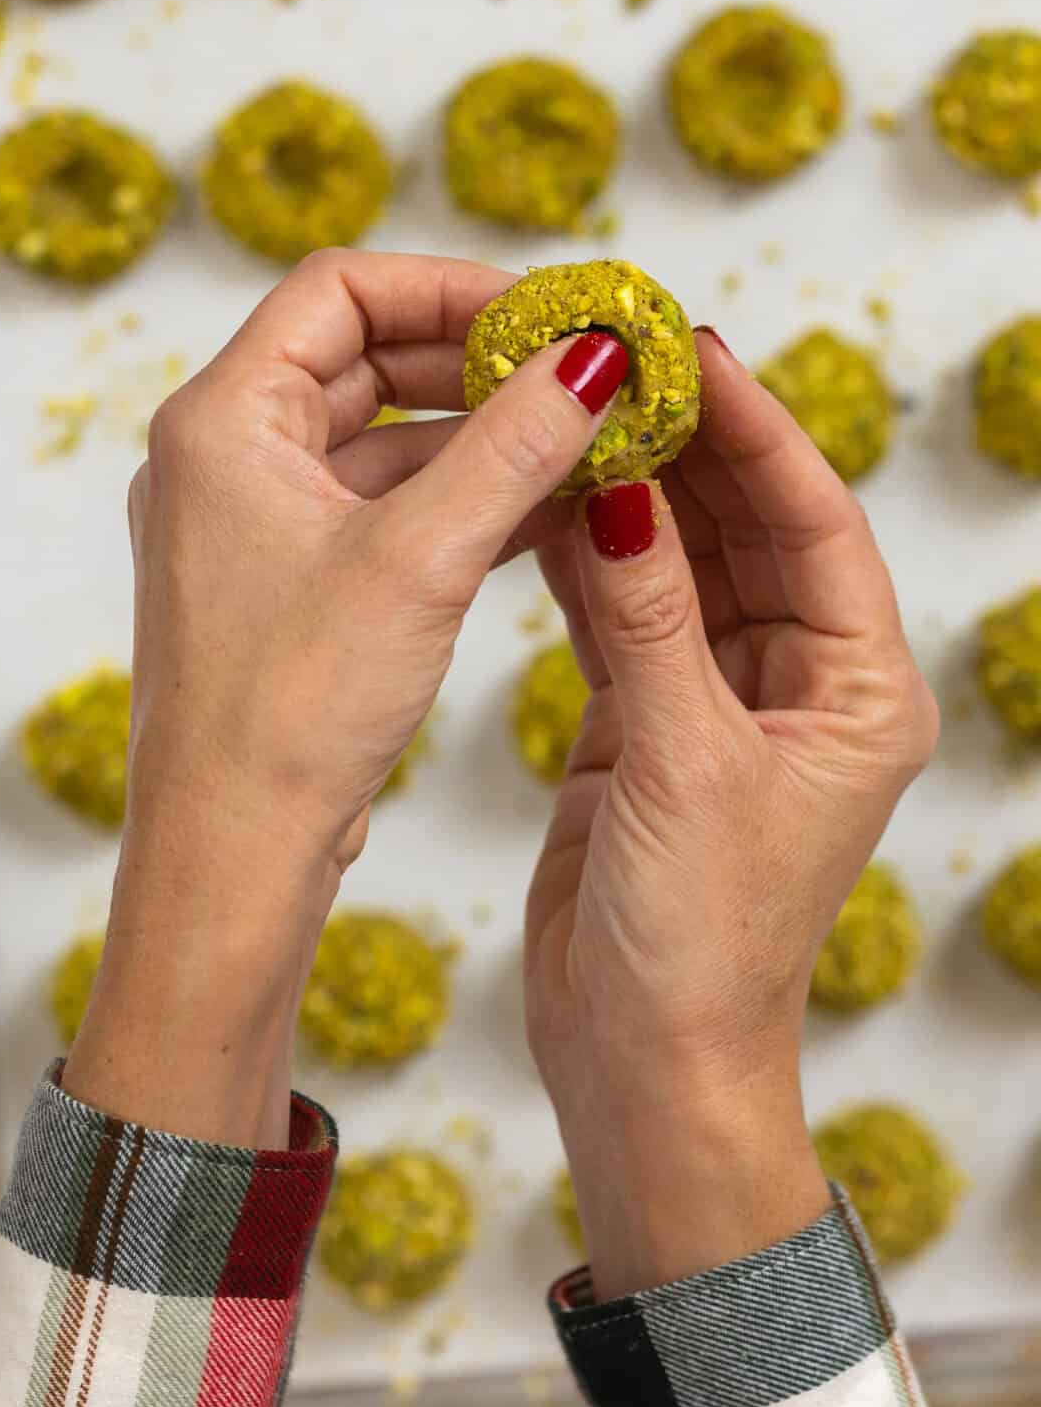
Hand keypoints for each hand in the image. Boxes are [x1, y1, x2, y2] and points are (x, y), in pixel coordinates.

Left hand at [63, 250, 629, 1146]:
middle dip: (476, 362)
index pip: (338, 291)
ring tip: (580, 444)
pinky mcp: (285, 591)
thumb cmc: (292, 711)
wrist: (232, 857)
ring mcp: (250, 529)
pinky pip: (379, 514)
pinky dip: (455, 505)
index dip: (450, 285)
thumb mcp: (422, 559)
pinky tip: (542, 515)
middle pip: (361, 360)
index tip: (550, 312)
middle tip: (578, 373)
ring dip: (476, 440)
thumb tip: (597, 357)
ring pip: (379, 443)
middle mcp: (222, 461)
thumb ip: (515, 445)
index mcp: (221, 422)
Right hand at [526, 329, 939, 1295]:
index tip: (691, 346)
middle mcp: (800, 688)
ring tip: (575, 405)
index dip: (755, 429)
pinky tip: (548, 501)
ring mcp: (722, 706)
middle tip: (619, 354)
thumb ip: (646, 618)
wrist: (645, 1061)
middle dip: (689, 445)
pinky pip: (625, 619)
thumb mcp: (680, 760)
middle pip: (749, 530)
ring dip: (633, 493)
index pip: (812, 523)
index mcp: (858, 692)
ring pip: (682, 566)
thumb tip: (614, 492)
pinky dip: (588, 563)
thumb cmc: (701, 940)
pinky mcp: (649, 730)